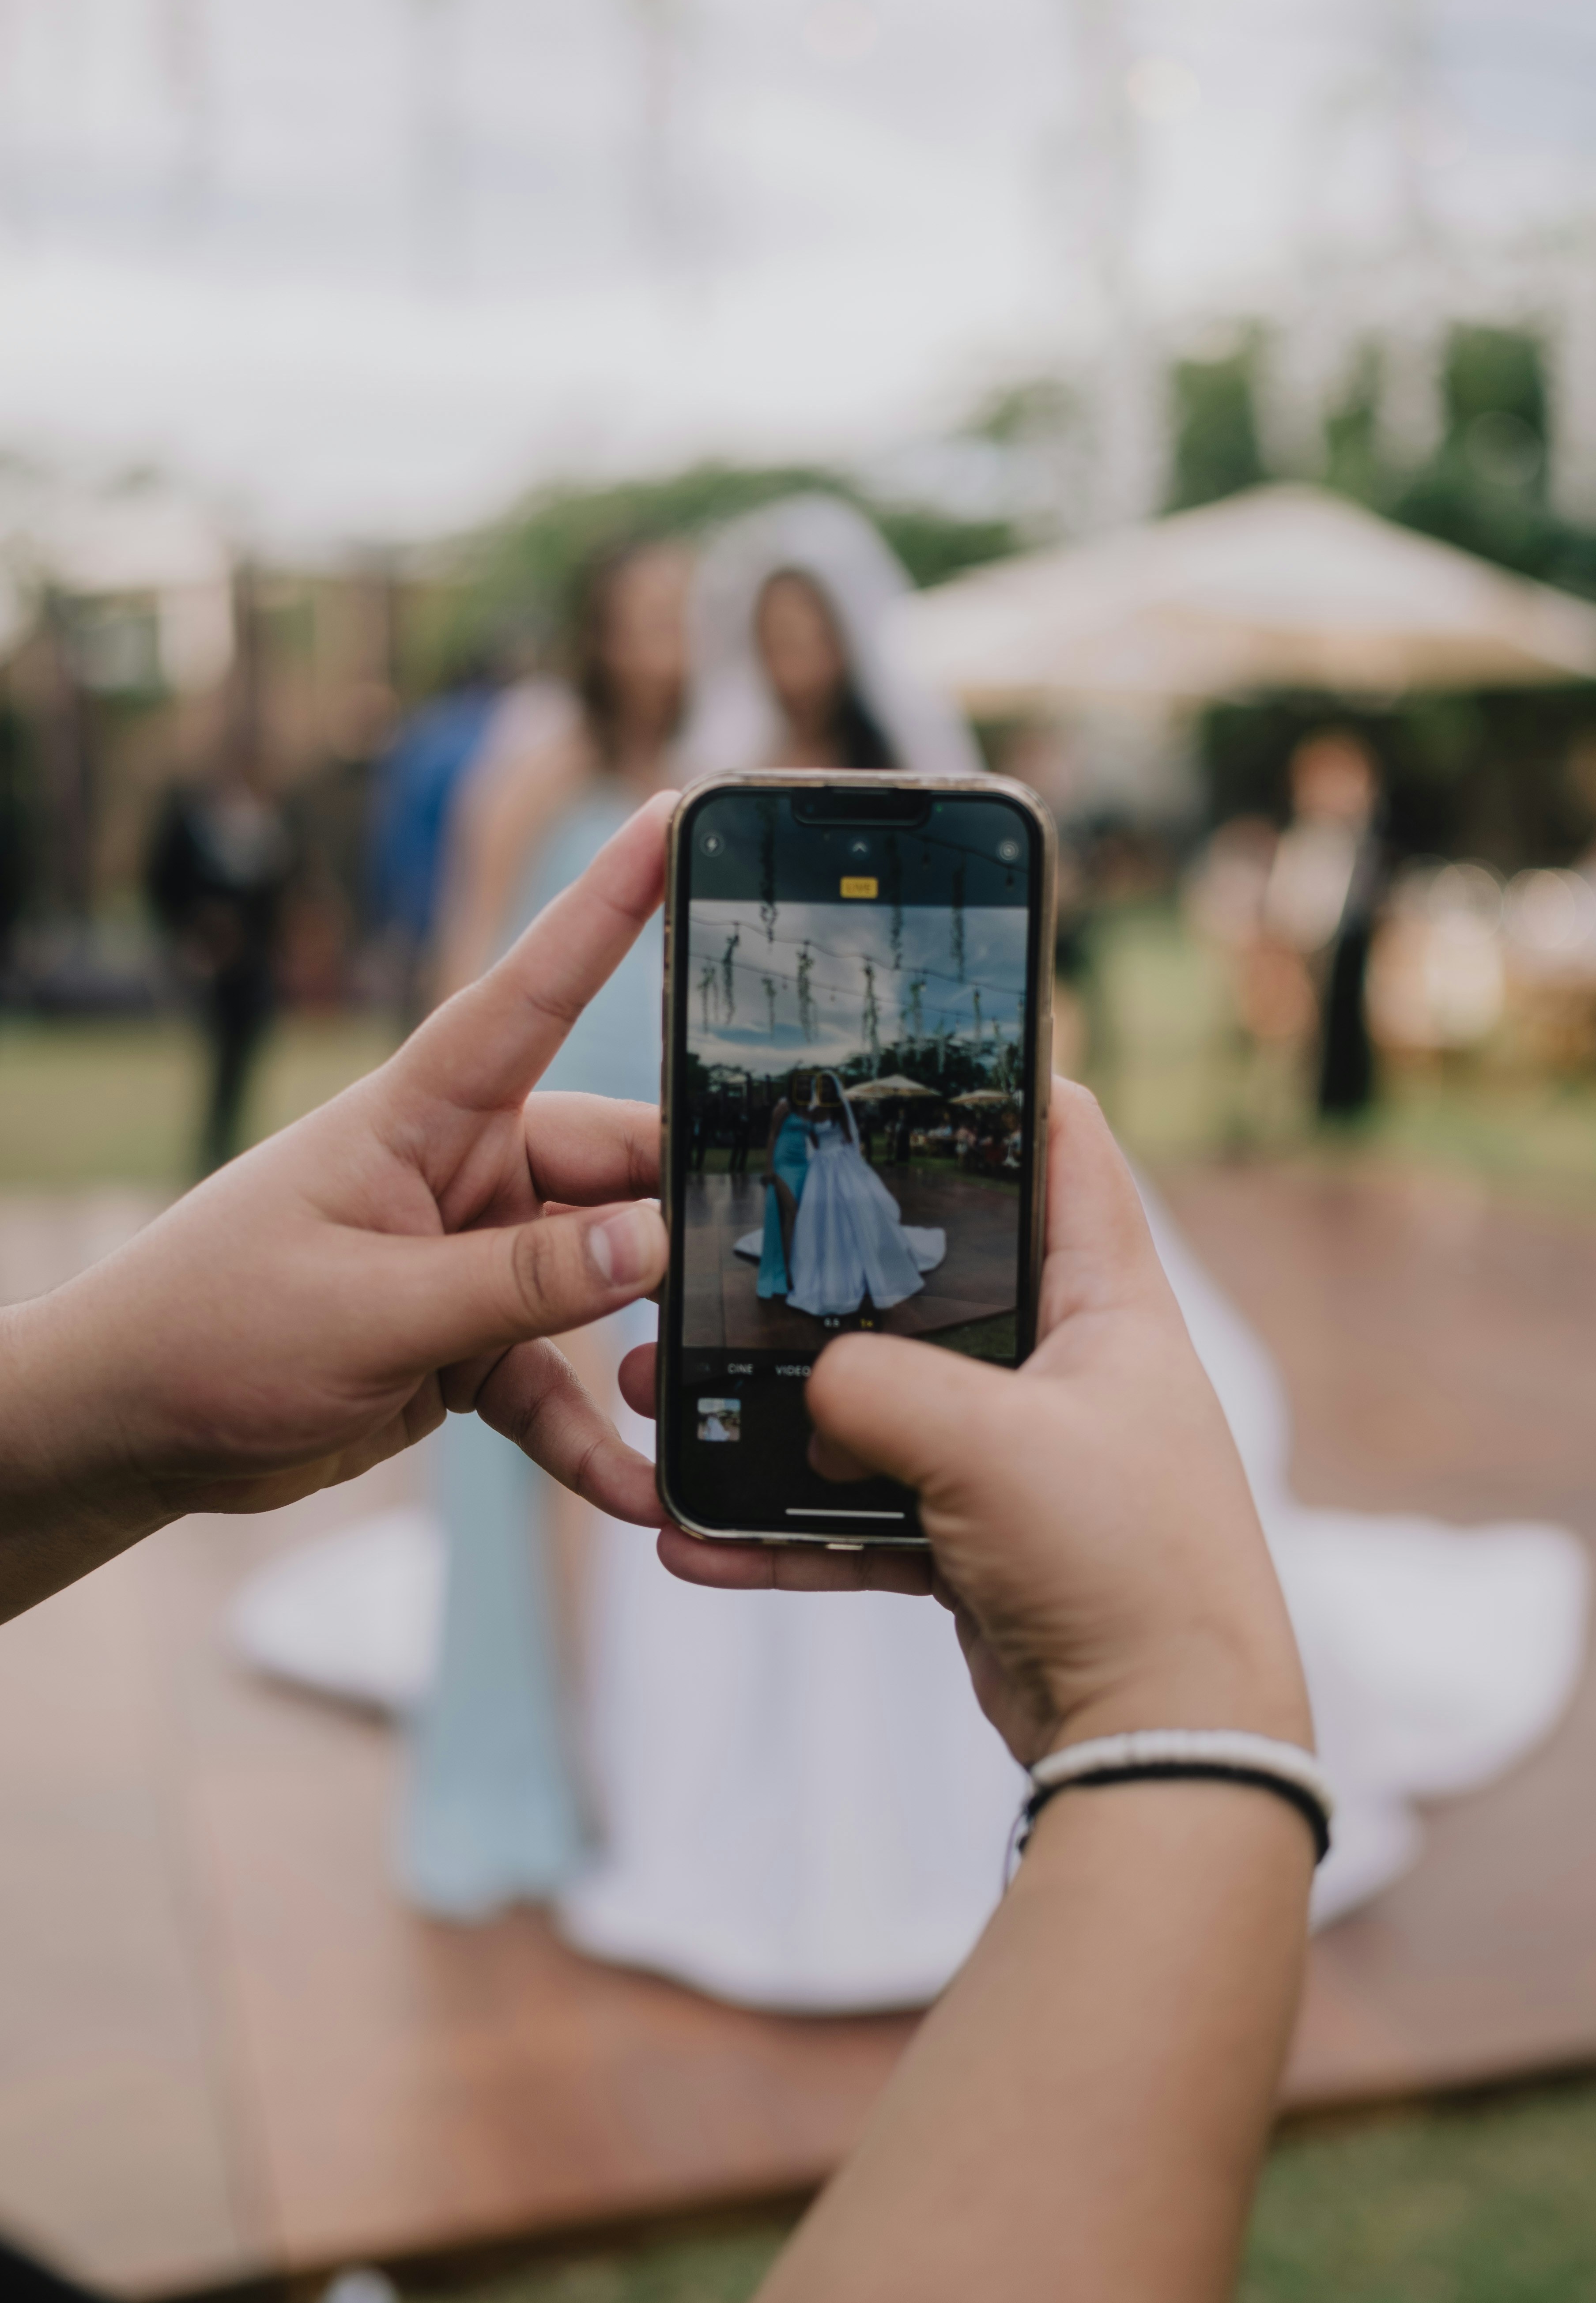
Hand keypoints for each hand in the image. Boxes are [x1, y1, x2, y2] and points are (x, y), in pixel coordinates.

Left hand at [0, 796, 676, 1622]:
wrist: (129, 1426)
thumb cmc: (212, 1331)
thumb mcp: (369, 1309)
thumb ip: (517, 1279)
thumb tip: (651, 1242)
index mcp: (423, 1117)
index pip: (533, 992)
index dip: (608, 905)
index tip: (674, 814)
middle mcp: (462, 1171)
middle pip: (612, 1168)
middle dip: (681, 1218)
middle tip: (759, 1260)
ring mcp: (471, 1258)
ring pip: (600, 1279)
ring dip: (646, 1345)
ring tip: (697, 1399)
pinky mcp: (467, 1342)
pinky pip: (555, 1381)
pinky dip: (592, 1435)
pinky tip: (639, 1488)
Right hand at [636, 1080, 1309, 1765]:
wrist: (1159, 1737)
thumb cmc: (1120, 1559)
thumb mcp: (989, 1442)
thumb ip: (877, 1386)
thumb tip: (812, 1390)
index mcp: (1107, 1303)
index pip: (1066, 1149)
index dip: (1004, 1088)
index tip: (903, 1062)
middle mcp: (1066, 1368)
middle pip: (931, 1283)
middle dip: (816, 1282)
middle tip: (713, 1265)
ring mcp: (1019, 1458)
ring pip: (875, 1409)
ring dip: (772, 1415)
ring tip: (668, 1403)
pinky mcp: (979, 1543)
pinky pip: (862, 1519)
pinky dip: (784, 1531)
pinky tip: (693, 1540)